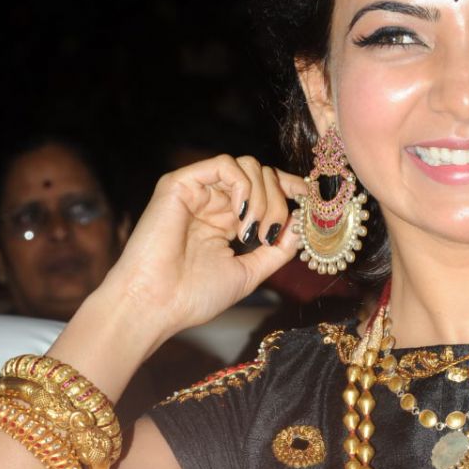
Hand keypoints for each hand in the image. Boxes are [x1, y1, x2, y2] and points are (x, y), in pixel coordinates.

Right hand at [100, 154, 305, 342]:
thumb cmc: (193, 296)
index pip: (264, 191)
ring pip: (247, 167)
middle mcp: (212, 202)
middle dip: (279, 201)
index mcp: (226, 221)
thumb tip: (301, 227)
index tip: (311, 199)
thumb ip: (277, 251)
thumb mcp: (249, 273)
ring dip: (264, 196)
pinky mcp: (180, 183)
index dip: (289, 189)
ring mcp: (197, 191)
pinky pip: (224, 165)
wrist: (157, 304)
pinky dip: (243, 186)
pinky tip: (241, 215)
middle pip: (261, 176)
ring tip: (254, 231)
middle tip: (272, 234)